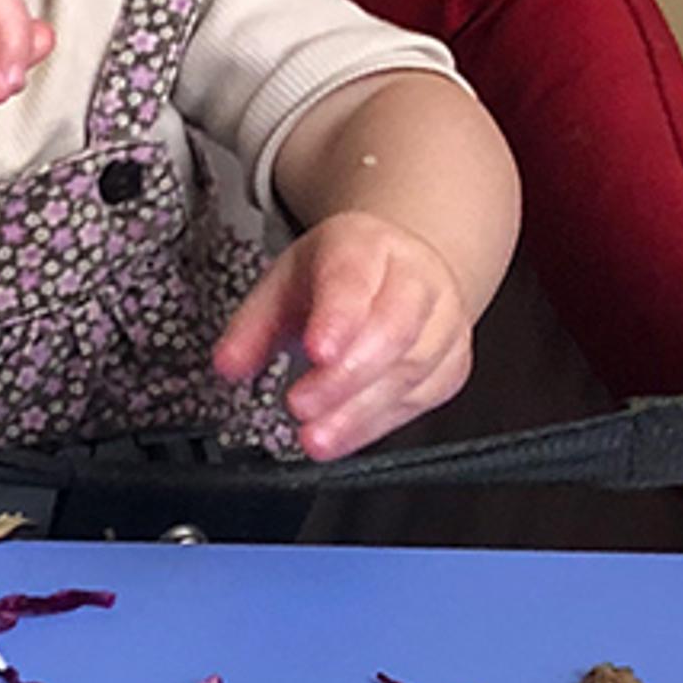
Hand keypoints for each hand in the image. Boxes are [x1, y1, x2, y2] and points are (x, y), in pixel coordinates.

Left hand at [212, 211, 474, 459]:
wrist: (400, 268)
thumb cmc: (338, 276)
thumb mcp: (284, 284)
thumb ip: (252, 326)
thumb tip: (228, 366)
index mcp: (365, 246)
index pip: (356, 278)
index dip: (339, 317)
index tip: (315, 352)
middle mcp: (417, 278)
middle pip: (394, 328)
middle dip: (344, 376)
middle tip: (299, 404)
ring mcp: (443, 321)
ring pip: (414, 368)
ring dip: (360, 410)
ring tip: (315, 436)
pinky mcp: (453, 361)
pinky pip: (424, 397)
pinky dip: (380, 423)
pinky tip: (344, 435)